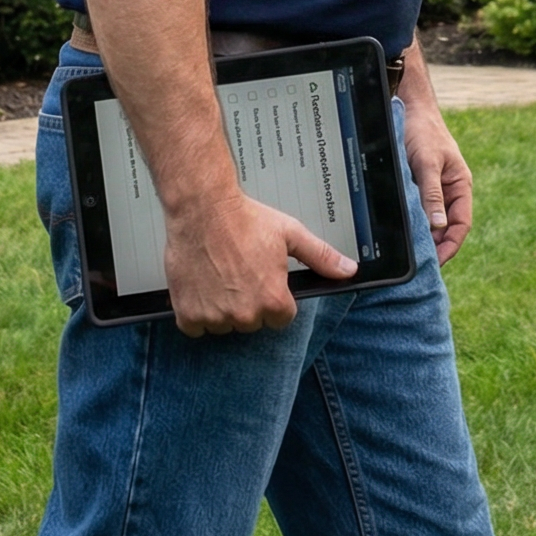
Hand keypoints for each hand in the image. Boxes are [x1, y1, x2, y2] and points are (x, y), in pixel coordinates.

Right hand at [164, 189, 358, 337]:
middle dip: (247, 302)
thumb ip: (321, 256)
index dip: (273, 296)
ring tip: (218, 276)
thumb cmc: (245, 218)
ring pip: (223, 325)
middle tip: (238, 272)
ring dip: (221, 308)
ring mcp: (215, 317)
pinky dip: (195, 312)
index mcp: (273, 300)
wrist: (203, 208)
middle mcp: (245, 315)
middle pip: (251, 322)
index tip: (262, 279)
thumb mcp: (290, 233)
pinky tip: (201, 286)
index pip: (281, 317)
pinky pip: (195, 328)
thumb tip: (348, 270)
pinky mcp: (188, 315)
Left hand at [400, 92, 474, 264]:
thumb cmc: (423, 131)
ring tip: (409, 255)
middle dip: (436, 247)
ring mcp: (434, 189)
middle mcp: (450, 191)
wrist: (410, 108)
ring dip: (423, 237)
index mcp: (460, 186)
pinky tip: (401, 234)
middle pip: (446, 228)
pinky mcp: (419, 186)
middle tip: (418, 266)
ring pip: (431, 221)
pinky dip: (412, 223)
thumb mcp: (427, 162)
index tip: (436, 263)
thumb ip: (433, 193)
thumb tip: (438, 226)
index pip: (461, 225)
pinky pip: (418, 211)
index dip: (450, 246)